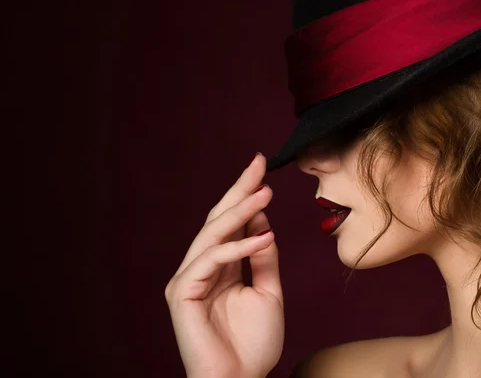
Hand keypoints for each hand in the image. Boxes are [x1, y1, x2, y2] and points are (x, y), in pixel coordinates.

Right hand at [165, 153, 283, 377]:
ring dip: (240, 211)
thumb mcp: (268, 292)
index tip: (261, 168)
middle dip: (238, 191)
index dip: (244, 195)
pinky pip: (211, 260)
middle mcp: (201, 268)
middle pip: (217, 220)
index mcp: (219, 267)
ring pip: (212, 235)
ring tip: (264, 192)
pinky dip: (238, 247)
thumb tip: (264, 223)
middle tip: (257, 164)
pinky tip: (263, 237)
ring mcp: (190, 279)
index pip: (230, 223)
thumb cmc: (252, 344)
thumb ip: (263, 258)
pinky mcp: (184, 293)